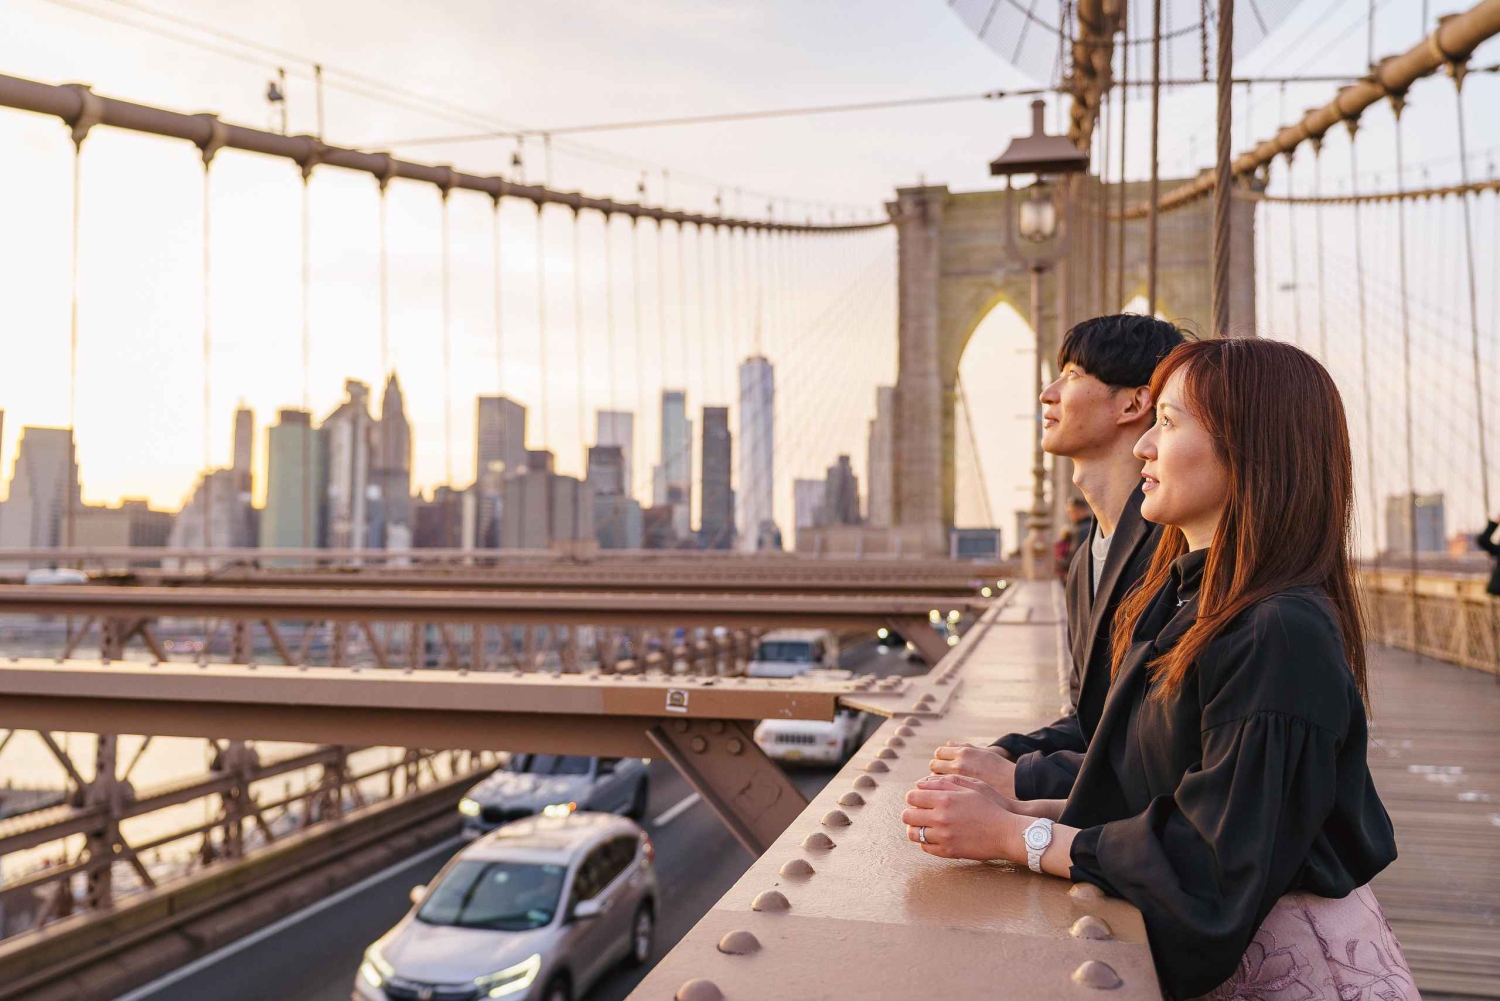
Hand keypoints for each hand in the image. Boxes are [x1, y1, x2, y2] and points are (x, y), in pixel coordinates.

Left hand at [901, 774, 1027, 862]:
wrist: (1006, 833)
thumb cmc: (990, 806)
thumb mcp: (970, 787)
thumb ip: (944, 783)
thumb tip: (920, 783)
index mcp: (944, 799)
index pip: (912, 797)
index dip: (914, 797)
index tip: (920, 800)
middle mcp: (941, 818)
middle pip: (908, 816)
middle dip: (911, 813)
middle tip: (920, 813)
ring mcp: (943, 837)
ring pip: (914, 834)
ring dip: (916, 828)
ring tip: (925, 825)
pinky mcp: (948, 852)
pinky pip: (926, 847)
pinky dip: (926, 841)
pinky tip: (935, 836)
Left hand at [928, 742, 1016, 797]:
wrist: (1011, 785)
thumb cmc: (997, 767)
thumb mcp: (982, 752)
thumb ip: (963, 747)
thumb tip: (948, 744)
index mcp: (964, 752)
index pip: (939, 752)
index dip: (940, 757)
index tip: (943, 762)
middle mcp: (959, 764)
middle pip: (933, 765)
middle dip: (936, 768)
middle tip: (940, 774)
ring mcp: (959, 779)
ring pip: (935, 778)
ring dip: (936, 780)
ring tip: (942, 784)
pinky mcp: (961, 793)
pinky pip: (943, 791)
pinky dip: (942, 791)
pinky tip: (947, 793)